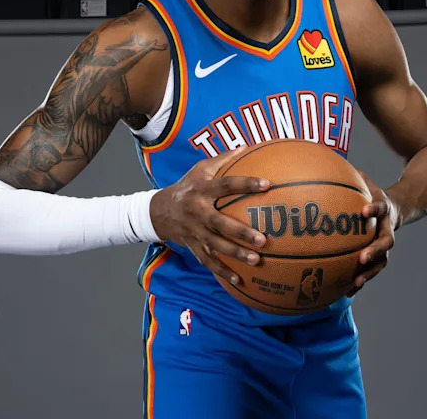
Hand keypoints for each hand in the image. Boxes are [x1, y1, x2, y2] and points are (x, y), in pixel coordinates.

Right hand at [150, 146, 269, 284]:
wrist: (158, 211)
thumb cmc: (187, 187)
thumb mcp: (200, 169)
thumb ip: (224, 159)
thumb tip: (249, 147)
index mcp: (202, 190)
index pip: (226, 185)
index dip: (246, 183)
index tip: (267, 184)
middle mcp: (197, 211)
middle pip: (220, 223)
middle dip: (241, 232)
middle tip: (263, 239)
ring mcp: (194, 231)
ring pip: (215, 246)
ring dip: (235, 254)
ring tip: (257, 260)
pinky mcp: (193, 246)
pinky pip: (208, 261)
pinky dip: (222, 272)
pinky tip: (239, 280)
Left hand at [350, 170, 398, 295]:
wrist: (400, 206)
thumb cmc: (373, 191)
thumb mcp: (366, 179)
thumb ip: (349, 173)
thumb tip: (323, 160)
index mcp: (384, 207)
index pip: (381, 207)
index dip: (375, 209)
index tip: (365, 210)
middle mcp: (388, 227)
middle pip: (386, 242)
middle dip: (375, 250)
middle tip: (363, 257)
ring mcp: (385, 243)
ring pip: (382, 261)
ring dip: (370, 272)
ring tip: (356, 282)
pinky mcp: (379, 255)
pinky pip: (372, 270)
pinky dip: (361, 281)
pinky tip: (346, 291)